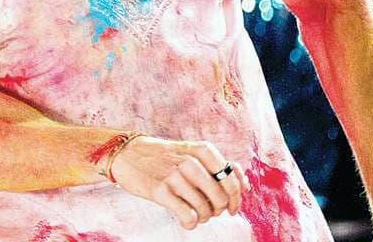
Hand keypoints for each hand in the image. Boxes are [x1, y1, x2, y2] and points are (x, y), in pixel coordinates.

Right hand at [109, 136, 249, 230]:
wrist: (127, 153)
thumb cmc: (163, 156)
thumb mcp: (191, 152)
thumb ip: (218, 165)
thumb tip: (245, 185)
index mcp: (202, 151)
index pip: (232, 180)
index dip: (236, 199)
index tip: (232, 208)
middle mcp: (191, 162)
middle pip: (221, 198)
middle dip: (218, 210)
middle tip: (209, 211)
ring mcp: (175, 176)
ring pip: (205, 209)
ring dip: (203, 217)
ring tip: (195, 214)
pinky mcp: (160, 191)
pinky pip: (187, 216)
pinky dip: (190, 222)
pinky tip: (186, 219)